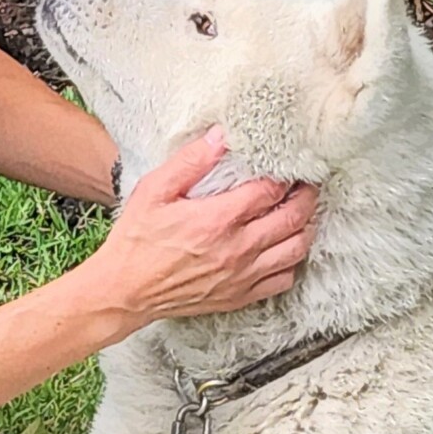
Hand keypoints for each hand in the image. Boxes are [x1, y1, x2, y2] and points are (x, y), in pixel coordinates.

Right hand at [88, 129, 316, 322]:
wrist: (125, 291)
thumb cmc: (137, 241)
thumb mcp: (155, 190)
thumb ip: (191, 161)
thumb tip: (221, 137)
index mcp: (218, 219)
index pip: (271, 190)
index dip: (287, 174)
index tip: (291, 165)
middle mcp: (238, 249)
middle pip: (294, 218)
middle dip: (307, 196)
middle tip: (307, 183)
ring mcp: (242, 276)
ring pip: (296, 250)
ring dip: (306, 227)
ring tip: (302, 212)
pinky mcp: (239, 296)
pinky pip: (283, 280)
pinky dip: (292, 262)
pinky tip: (284, 248)